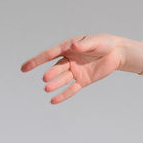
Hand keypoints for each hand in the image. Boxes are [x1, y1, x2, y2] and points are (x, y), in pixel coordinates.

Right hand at [20, 34, 141, 102]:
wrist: (117, 53)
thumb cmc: (104, 43)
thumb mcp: (95, 42)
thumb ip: (84, 44)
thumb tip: (74, 46)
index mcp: (68, 48)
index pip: (49, 55)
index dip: (36, 61)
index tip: (25, 68)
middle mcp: (69, 60)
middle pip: (57, 68)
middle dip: (51, 74)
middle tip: (45, 79)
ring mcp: (76, 71)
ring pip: (63, 79)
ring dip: (55, 84)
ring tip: (47, 89)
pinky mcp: (83, 80)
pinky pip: (72, 89)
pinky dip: (63, 95)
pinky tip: (53, 100)